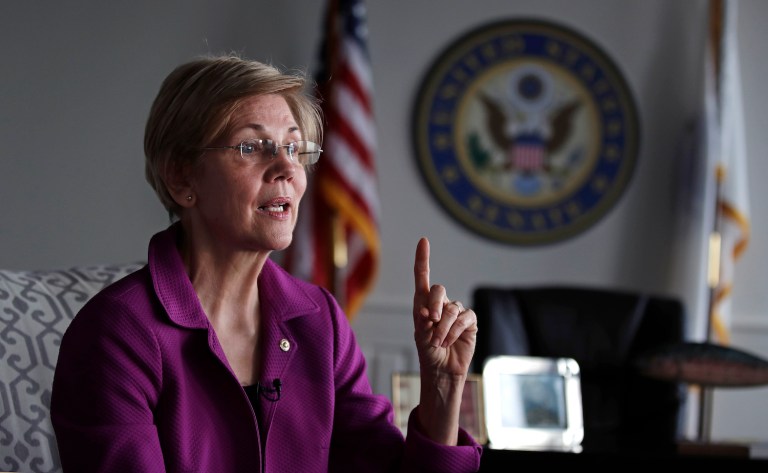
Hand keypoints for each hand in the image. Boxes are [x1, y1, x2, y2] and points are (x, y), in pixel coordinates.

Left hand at [412, 237, 477, 443]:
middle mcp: (440, 303)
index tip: (423, 240)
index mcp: (424, 302)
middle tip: (430, 321)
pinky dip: (455, 330)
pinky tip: (451, 340)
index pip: (423, 276)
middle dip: (434, 305)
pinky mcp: (469, 322)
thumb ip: (426, 314)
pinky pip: (464, 318)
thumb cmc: (428, 351)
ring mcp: (456, 312)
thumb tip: (437, 308)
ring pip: (452, 308)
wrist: (441, 370)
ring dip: (443, 327)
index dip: (423, 258)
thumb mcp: (421, 331)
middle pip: (439, 289)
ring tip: (438, 341)